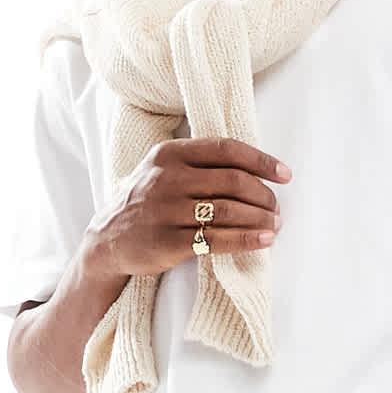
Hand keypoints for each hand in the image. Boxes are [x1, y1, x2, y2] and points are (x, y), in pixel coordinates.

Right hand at [89, 135, 289, 279]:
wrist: (107, 242)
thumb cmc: (145, 203)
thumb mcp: (160, 170)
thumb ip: (198, 163)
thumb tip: (252, 168)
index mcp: (170, 154)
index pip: (226, 149)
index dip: (261, 161)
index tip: (284, 174)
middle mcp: (167, 178)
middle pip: (233, 181)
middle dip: (264, 195)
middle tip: (277, 208)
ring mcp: (166, 211)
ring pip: (229, 210)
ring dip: (260, 218)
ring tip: (275, 225)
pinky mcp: (167, 242)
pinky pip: (217, 240)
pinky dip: (246, 240)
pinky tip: (264, 241)